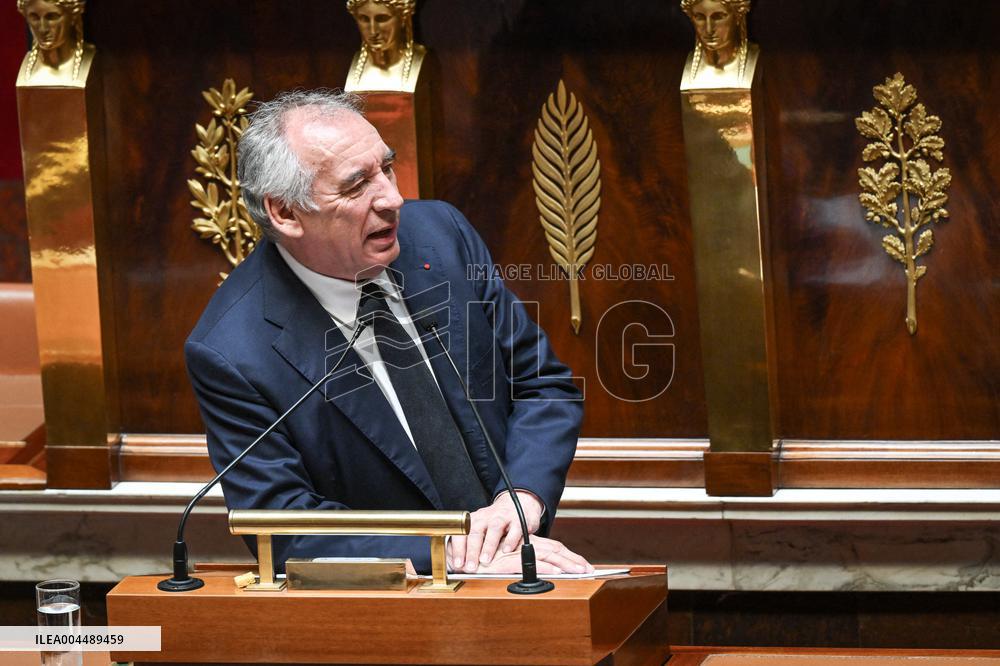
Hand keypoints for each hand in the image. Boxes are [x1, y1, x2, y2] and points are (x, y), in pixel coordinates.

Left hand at [449, 491, 542, 571]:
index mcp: (474, 520)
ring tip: (485, 560)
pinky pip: (514, 529)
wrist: (519, 504)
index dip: (458, 549)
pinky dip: (510, 540)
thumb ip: (470, 543)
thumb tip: (458, 565)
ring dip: (488, 546)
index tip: (458, 564)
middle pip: (476, 532)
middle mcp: (486, 517)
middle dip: (472, 551)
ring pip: (494, 529)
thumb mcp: (480, 528)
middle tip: (470, 567)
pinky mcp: (518, 520)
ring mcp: (502, 517)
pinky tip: (507, 550)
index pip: (462, 533)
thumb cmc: (496, 521)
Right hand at [476, 536, 593, 574]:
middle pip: (553, 550)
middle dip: (572, 560)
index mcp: (522, 546)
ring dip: (563, 563)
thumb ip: (516, 564)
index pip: (551, 549)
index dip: (568, 556)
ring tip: (578, 571)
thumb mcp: (501, 562)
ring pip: (544, 555)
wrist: (456, 557)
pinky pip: (530, 564)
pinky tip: (557, 572)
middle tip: (590, 570)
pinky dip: (545, 568)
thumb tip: (534, 575)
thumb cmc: (478, 562)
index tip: (585, 567)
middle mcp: (520, 547)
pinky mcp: (505, 562)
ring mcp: (513, 553)